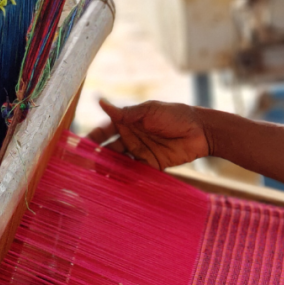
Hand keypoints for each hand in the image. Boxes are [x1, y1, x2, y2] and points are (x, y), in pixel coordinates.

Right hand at [86, 99, 211, 169]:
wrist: (200, 131)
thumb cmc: (175, 115)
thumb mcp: (149, 111)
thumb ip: (126, 113)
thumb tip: (100, 102)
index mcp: (128, 122)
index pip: (105, 131)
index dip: (93, 138)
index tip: (82, 146)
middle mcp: (132, 138)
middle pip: (109, 150)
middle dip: (98, 157)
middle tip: (87, 166)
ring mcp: (140, 152)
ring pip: (120, 163)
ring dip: (110, 169)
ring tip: (99, 176)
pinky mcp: (151, 165)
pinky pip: (135, 172)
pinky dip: (126, 177)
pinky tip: (117, 182)